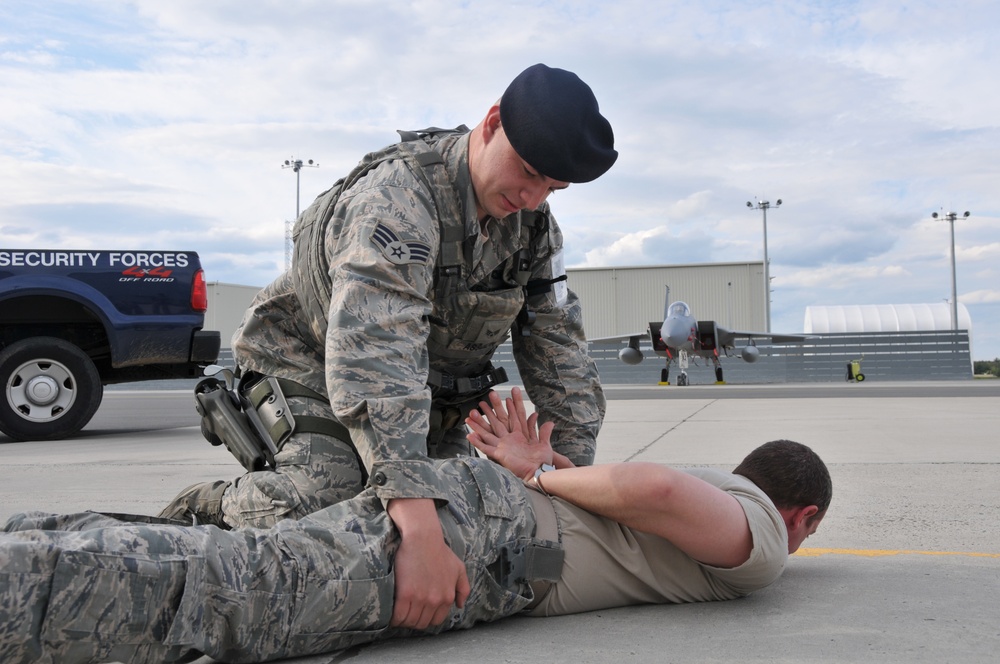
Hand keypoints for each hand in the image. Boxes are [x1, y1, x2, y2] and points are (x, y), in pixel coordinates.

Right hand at [387, 499, 469, 628]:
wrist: (422, 538)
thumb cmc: (439, 550)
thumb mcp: (458, 568)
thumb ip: (463, 588)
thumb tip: (460, 606)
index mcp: (447, 596)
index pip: (436, 620)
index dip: (426, 618)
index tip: (418, 612)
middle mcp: (435, 600)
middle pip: (421, 623)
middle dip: (414, 620)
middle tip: (406, 611)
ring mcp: (420, 598)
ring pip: (409, 622)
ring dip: (403, 620)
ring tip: (397, 612)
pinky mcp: (405, 595)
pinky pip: (398, 616)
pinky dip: (393, 618)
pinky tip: (391, 611)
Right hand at [466, 387, 554, 480]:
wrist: (538, 474)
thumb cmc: (542, 462)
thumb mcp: (544, 445)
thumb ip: (544, 433)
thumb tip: (549, 422)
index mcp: (520, 436)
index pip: (514, 417)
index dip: (511, 408)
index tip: (507, 397)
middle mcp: (509, 441)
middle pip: (498, 422)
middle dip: (490, 411)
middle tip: (483, 401)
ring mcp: (503, 447)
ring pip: (488, 433)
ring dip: (479, 424)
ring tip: (470, 415)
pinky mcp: (500, 455)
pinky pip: (486, 448)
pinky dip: (478, 442)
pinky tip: (470, 435)